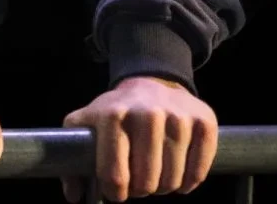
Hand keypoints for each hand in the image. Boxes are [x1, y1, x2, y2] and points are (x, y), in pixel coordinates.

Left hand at [62, 76, 217, 200]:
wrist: (151, 83)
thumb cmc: (115, 112)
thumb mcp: (84, 126)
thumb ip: (72, 161)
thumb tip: (74, 196)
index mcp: (112, 116)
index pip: (115, 176)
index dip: (115, 193)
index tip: (116, 192)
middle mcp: (147, 114)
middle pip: (146, 183)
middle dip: (140, 190)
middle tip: (138, 182)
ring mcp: (178, 117)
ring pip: (173, 180)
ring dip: (164, 187)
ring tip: (155, 175)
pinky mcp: (204, 122)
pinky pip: (198, 171)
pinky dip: (189, 181)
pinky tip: (179, 176)